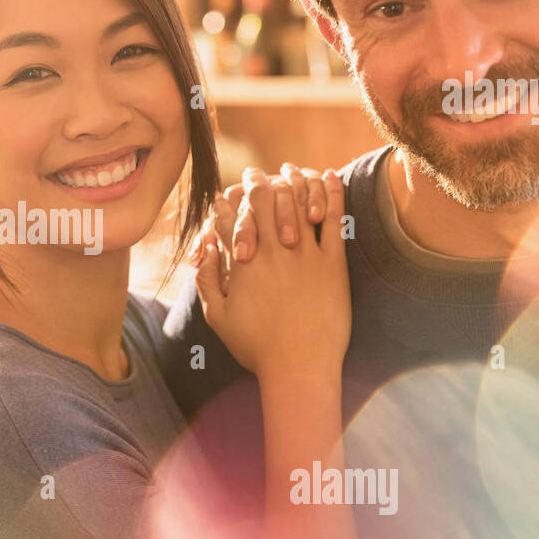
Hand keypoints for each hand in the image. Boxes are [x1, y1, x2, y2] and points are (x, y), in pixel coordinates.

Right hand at [194, 167, 350, 375]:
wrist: (301, 368)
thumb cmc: (257, 347)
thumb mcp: (217, 317)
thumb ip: (206, 279)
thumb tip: (204, 248)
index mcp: (241, 265)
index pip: (228, 218)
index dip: (224, 202)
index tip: (224, 197)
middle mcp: (271, 253)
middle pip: (261, 200)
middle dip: (255, 182)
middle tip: (255, 176)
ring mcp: (304, 256)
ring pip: (296, 202)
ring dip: (293, 180)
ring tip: (290, 170)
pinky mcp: (332, 264)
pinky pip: (334, 220)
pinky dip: (332, 195)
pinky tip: (331, 176)